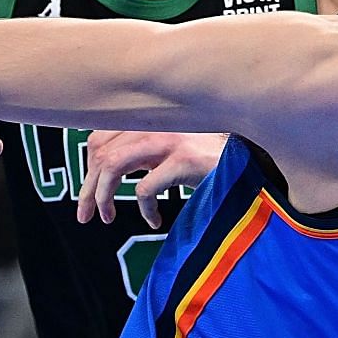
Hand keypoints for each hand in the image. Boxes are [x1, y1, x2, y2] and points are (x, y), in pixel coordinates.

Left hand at [74, 131, 226, 226]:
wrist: (250, 157)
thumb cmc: (209, 156)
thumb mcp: (169, 146)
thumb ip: (142, 148)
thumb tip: (105, 167)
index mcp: (147, 118)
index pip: (98, 137)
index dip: (88, 168)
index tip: (88, 192)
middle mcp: (154, 122)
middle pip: (101, 153)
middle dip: (88, 189)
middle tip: (87, 215)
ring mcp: (169, 139)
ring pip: (113, 165)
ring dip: (103, 197)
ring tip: (108, 217)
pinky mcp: (184, 159)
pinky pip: (145, 188)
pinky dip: (144, 209)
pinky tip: (155, 220)